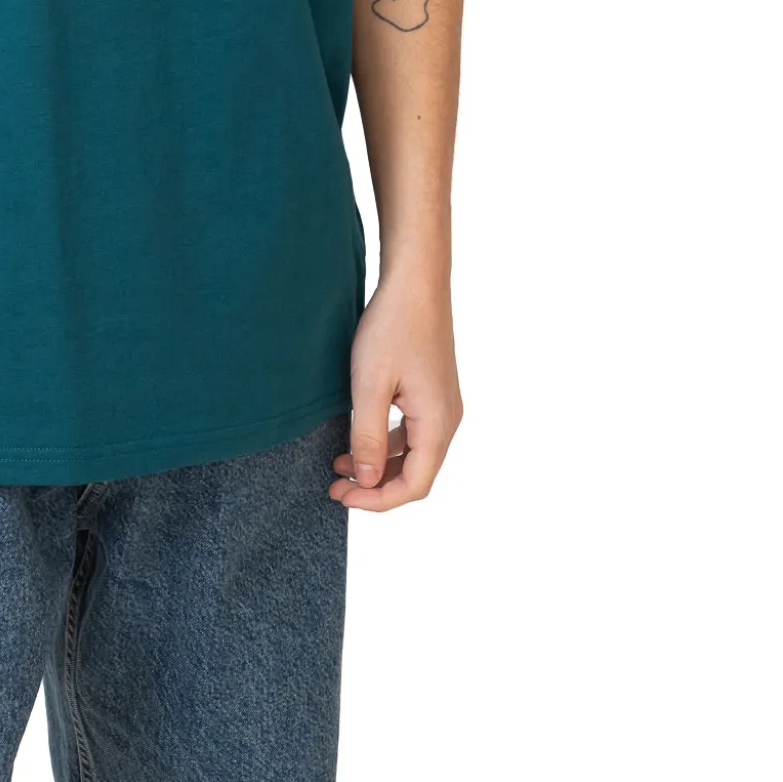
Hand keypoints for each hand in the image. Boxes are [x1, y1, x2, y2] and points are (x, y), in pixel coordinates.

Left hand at [329, 269, 462, 510]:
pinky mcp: (433, 390)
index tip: (341, 495)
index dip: (376, 500)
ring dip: (379, 464)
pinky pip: (413, 431)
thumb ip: (367, 436)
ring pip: (414, 453)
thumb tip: (367, 481)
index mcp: (438, 424)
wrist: (416, 281)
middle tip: (335, 485)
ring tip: (339, 462)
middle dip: (375, 486)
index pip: (414, 485)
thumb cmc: (393, 327)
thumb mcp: (370, 385)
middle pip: (416, 473)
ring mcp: (443, 404)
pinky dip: (387, 442)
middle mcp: (448, 419)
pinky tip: (358, 434)